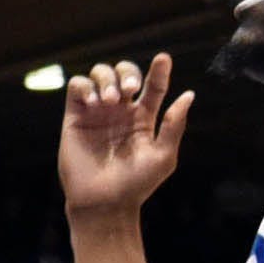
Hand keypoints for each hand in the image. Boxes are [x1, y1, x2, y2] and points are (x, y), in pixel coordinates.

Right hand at [57, 57, 192, 220]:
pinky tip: (93, 102)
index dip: (159, 71)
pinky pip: (77, 86)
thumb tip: (188, 95)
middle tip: (129, 90)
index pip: (153, 86)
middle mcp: (120, 111)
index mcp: (144, 118)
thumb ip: (173, 125)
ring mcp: (97, 111)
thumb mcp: (163, 156)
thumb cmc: (136, 185)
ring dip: (106, 78)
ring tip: (108, 100)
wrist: (103, 203)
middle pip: (125, 73)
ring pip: (100, 74)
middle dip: (127, 73)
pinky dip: (85, 86)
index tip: (164, 59)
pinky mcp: (75, 116)